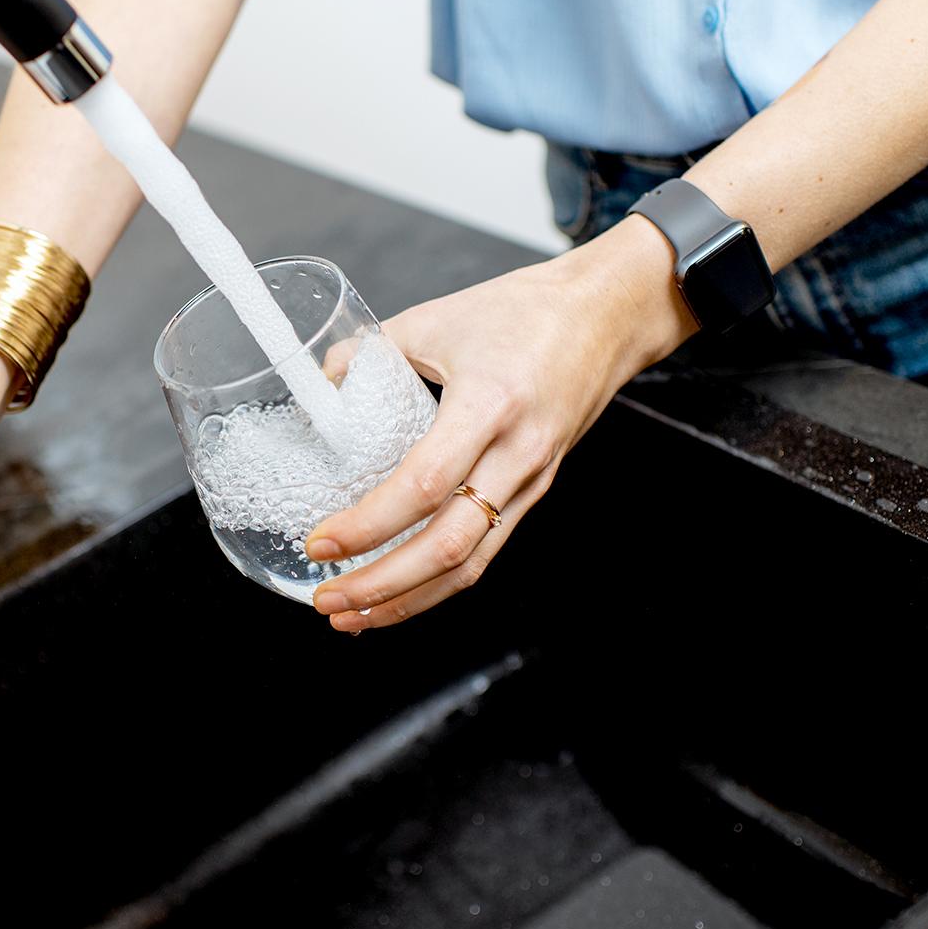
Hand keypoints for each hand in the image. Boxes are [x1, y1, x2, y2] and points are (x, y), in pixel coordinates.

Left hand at [306, 216, 693, 630]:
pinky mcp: (534, 491)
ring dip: (408, 600)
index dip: (367, 524)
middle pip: (448, 546)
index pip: (424, 485)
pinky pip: (485, 549)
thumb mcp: (435, 320)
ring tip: (353, 617)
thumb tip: (322, 384)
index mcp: (489, 405)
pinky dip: (437, 581)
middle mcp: (516, 455)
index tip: (321, 541)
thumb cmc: (526, 311)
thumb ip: (370, 353)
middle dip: (380, 585)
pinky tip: (400, 591)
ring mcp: (531, 480)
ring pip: (471, 564)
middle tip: (325, 599)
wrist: (606, 316)